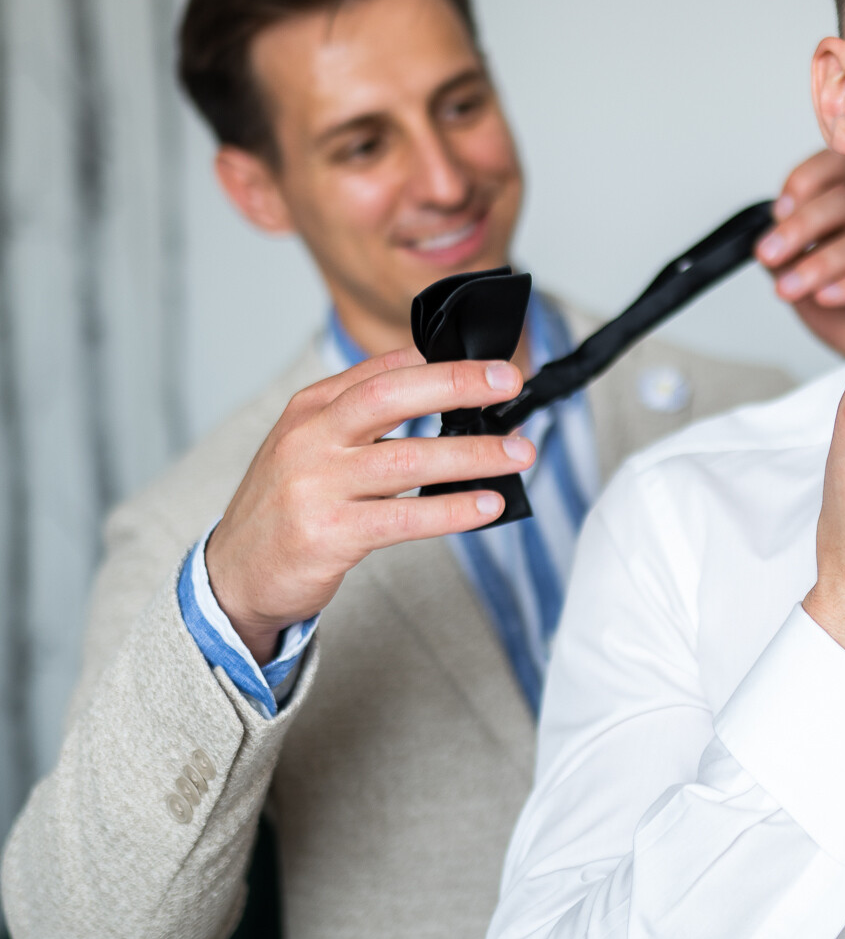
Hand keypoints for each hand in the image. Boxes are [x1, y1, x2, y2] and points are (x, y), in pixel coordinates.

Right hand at [206, 348, 536, 664]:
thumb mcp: (311, 446)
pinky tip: (486, 506)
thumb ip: (363, 417)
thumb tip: (439, 389)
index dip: (441, 362)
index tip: (491, 365)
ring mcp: (316, 486)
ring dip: (472, 454)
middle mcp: (310, 439)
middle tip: (508, 383)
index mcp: (310, 408)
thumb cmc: (286, 508)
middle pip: (391, 396)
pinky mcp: (329, 535)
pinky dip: (451, 509)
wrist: (232, 575)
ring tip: (518, 452)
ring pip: (407, 458)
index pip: (382, 370)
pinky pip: (404, 517)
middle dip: (457, 384)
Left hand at [755, 151, 844, 355]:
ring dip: (821, 263)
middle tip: (767, 255)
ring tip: (787, 289)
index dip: (802, 181)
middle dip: (800, 228)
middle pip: (844, 200)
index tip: (777, 211)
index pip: (831, 163)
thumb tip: (768, 244)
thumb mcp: (791, 261)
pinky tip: (824, 297)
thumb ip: (778, 246)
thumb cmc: (825, 285)